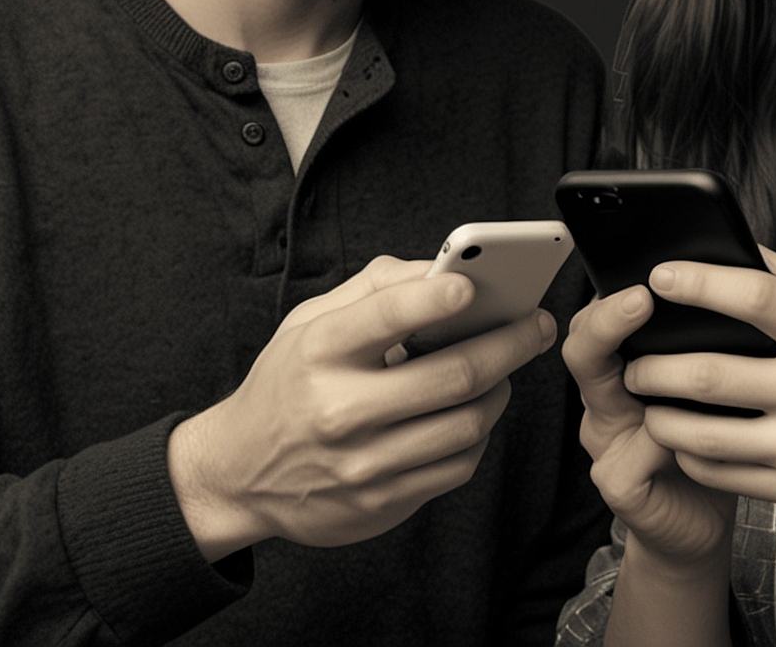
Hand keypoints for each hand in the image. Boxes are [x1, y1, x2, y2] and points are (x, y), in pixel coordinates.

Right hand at [169, 254, 557, 558]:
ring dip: (501, 389)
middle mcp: (338, 411)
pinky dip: (479, 433)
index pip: (384, 317)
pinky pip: (457, 466)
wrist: (239, 473)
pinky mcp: (380, 504)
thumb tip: (445, 270)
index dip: (435, 298)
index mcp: (318, 352)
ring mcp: (362, 465)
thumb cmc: (288, 383)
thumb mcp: (310, 321)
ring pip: (466, 424)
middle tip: (536, 323)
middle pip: (451, 376)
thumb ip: (377, 288)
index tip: (474, 284)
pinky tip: (474, 410)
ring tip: (506, 366)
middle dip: (509, 343)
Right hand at [561, 286, 735, 568]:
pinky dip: (659, 445)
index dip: (617, 290)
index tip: (650, 267)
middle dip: (607, 320)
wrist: (706, 520)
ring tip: (672, 361)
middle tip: (643, 298)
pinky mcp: (619, 484)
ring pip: (598, 397)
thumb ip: (725, 331)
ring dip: (637, 377)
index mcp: (628, 364)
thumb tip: (749, 268)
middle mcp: (608, 397)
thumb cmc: (722, 438)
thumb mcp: (727, 379)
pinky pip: (628, 460)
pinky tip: (691, 438)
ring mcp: (608, 441)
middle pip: (584, 347)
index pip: (604, 313)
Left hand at [624, 248, 775, 522]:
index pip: (753, 296)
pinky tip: (677, 434)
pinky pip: (719, 472)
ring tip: (644, 396)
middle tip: (632, 356)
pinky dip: (686, 452)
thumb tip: (727, 244)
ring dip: (658, 414)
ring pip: (702, 433)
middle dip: (653, 364)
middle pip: (709, 373)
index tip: (660, 277)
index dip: (697, 282)